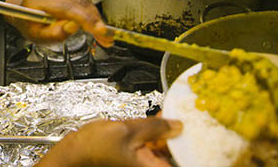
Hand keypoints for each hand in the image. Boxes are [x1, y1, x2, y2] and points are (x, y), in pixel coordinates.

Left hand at [4, 0, 111, 46]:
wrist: (22, 7)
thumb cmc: (28, 22)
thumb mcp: (37, 35)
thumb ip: (55, 33)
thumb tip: (73, 27)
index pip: (66, 6)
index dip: (85, 18)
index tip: (99, 30)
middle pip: (77, 0)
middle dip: (94, 19)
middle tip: (105, 35)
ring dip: (94, 15)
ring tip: (100, 31)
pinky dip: (89, 8)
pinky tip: (92, 20)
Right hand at [37, 117, 182, 166]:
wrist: (75, 152)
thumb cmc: (94, 148)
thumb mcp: (127, 129)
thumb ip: (155, 127)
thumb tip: (177, 124)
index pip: (184, 160)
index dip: (195, 147)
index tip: (202, 130)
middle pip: (177, 155)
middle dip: (183, 137)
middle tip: (189, 117)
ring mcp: (144, 165)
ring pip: (166, 151)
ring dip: (171, 135)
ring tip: (175, 116)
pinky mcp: (137, 159)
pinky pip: (155, 148)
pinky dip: (159, 136)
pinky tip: (161, 121)